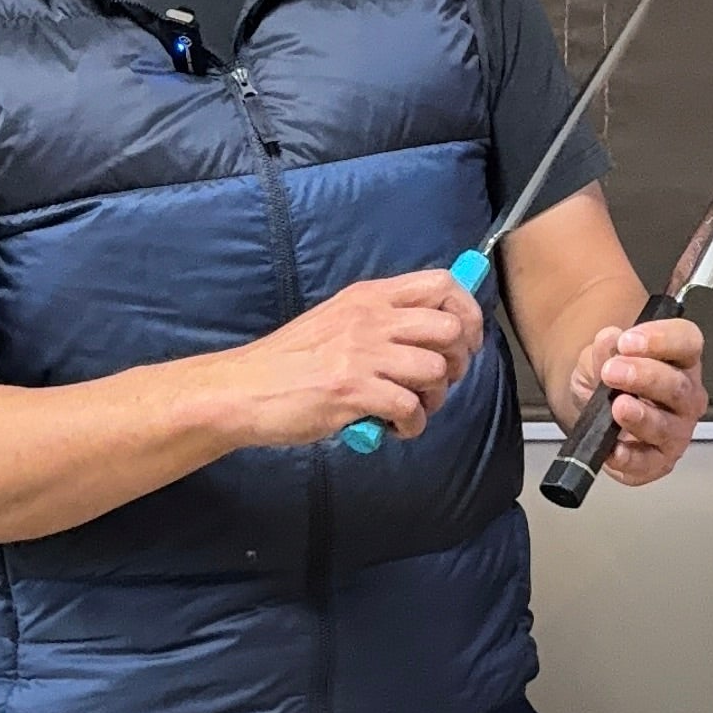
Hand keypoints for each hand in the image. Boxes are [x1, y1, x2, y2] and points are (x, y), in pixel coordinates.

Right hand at [222, 269, 484, 450]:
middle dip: (457, 361)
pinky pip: (410, 408)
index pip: (442, 284)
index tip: (465, 340)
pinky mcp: (352, 390)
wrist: (244, 389)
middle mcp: (369, 318)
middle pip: (450, 327)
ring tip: (410, 408)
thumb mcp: (338, 320)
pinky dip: (411, 426)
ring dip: (434, 399)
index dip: (468, 313)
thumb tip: (435, 329)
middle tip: (438, 382)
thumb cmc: (291, 361)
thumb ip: (381, 320)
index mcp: (368, 297)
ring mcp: (361, 354)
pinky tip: (392, 428)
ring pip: (436, 370)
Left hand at [562, 313, 705, 487]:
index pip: (687, 341)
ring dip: (640, 416)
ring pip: (667, 426)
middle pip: (678, 385)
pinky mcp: (659, 462)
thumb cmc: (608, 383)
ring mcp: (677, 431)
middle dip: (645, 376)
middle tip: (612, 372)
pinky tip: (614, 448)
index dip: (661, 339)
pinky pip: (648, 463)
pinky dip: (629, 458)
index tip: (627, 341)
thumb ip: (603, 350)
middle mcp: (686, 395)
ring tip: (618, 407)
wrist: (592, 418)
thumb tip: (609, 340)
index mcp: (679, 360)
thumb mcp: (597, 359)